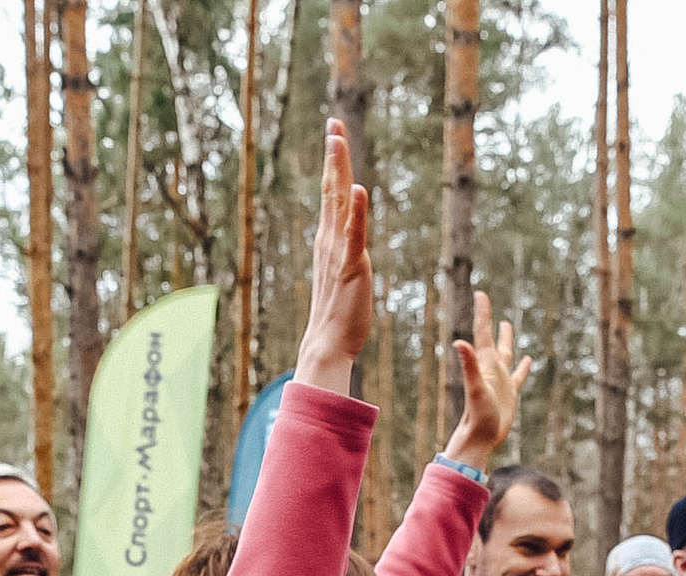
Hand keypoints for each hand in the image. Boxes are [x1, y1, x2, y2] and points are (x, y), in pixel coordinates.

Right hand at [294, 119, 372, 392]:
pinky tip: (357, 188)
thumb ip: (346, 255)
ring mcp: (339, 251)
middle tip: (333, 123)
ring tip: (337, 139)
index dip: (334, 163)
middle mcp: (329, 239)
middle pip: (331, 188)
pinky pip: (354, 234)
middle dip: (334, 154)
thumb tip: (350, 245)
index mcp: (329, 240)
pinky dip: (355, 211)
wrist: (329, 342)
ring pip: (338, 202)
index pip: (331, 194)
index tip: (334, 134)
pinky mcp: (352, 266)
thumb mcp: (343, 275)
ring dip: (338, 169)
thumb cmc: (340, 314)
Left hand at [441, 290, 532, 469]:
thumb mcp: (475, 387)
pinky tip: (528, 360)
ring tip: (507, 326)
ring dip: (506, 340)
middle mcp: (492, 369)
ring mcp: (501, 380)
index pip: (483, 332)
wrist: (481, 437)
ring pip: (506, 354)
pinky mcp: (509, 393)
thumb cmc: (477, 414)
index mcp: (485, 364)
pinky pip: (519, 375)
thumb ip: (469, 365)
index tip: (481, 294)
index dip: (483, 313)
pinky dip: (523, 367)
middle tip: (486, 302)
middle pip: (492, 339)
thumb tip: (458, 343)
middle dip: (489, 321)